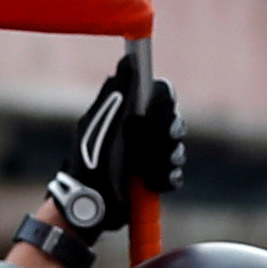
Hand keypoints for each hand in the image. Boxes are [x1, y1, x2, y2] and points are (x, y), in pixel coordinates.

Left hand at [42, 67, 185, 249]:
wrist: (90, 205)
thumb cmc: (88, 163)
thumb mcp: (101, 125)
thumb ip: (117, 95)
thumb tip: (128, 61)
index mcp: (129, 114)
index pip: (161, 96)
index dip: (163, 103)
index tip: (152, 114)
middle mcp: (142, 133)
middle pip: (174, 123)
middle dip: (162, 137)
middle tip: (144, 147)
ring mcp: (150, 157)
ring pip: (177, 150)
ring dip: (162, 161)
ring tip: (142, 171)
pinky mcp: (156, 179)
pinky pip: (175, 175)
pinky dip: (164, 180)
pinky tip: (147, 184)